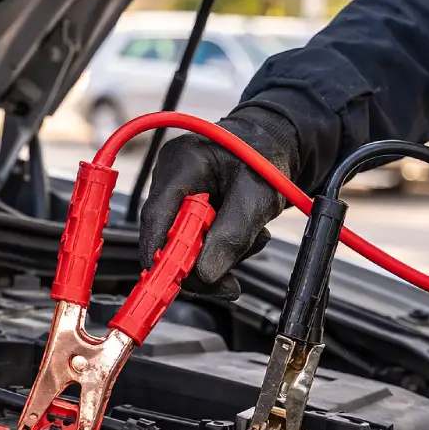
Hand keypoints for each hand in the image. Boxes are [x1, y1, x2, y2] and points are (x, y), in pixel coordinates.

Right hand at [139, 106, 299, 299]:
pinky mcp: (185, 208)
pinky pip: (194, 241)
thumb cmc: (265, 158)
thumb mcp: (259, 196)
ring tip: (252, 242)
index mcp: (182, 162)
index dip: (161, 254)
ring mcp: (175, 194)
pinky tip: (242, 238)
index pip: (156, 216)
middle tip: (229, 283)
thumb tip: (206, 275)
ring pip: (182, 244)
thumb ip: (233, 235)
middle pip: (167, 237)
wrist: (272, 146)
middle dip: (198, 265)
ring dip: (216, 256)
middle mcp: (170, 178)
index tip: (175, 283)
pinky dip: (218, 249)